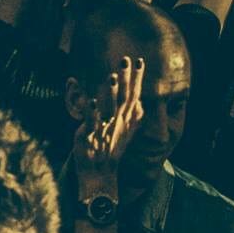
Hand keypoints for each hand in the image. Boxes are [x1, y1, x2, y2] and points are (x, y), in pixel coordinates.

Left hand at [74, 56, 144, 189]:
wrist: (100, 172)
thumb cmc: (111, 148)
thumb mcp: (126, 131)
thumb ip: (135, 116)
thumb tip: (141, 103)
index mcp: (127, 119)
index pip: (135, 95)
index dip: (137, 78)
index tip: (140, 60)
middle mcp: (119, 122)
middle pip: (124, 98)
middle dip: (126, 79)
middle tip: (126, 60)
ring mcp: (106, 129)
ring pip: (110, 108)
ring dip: (111, 93)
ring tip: (111, 76)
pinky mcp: (92, 136)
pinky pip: (93, 123)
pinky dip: (93, 112)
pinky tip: (92, 100)